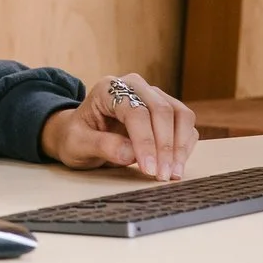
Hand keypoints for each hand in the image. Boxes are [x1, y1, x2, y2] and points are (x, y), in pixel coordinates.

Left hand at [40, 74, 197, 180]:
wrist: (81, 135)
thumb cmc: (76, 137)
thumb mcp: (78, 144)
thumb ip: (102, 146)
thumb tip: (131, 154)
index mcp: (109, 88)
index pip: (136, 111)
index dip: (145, 141)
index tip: (148, 169)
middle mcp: (135, 87)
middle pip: (162, 110)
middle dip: (165, 146)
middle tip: (162, 175)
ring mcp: (154, 97)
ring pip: (180, 115)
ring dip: (180, 146)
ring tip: (172, 174)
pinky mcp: (167, 112)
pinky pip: (186, 125)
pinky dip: (185, 146)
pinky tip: (176, 166)